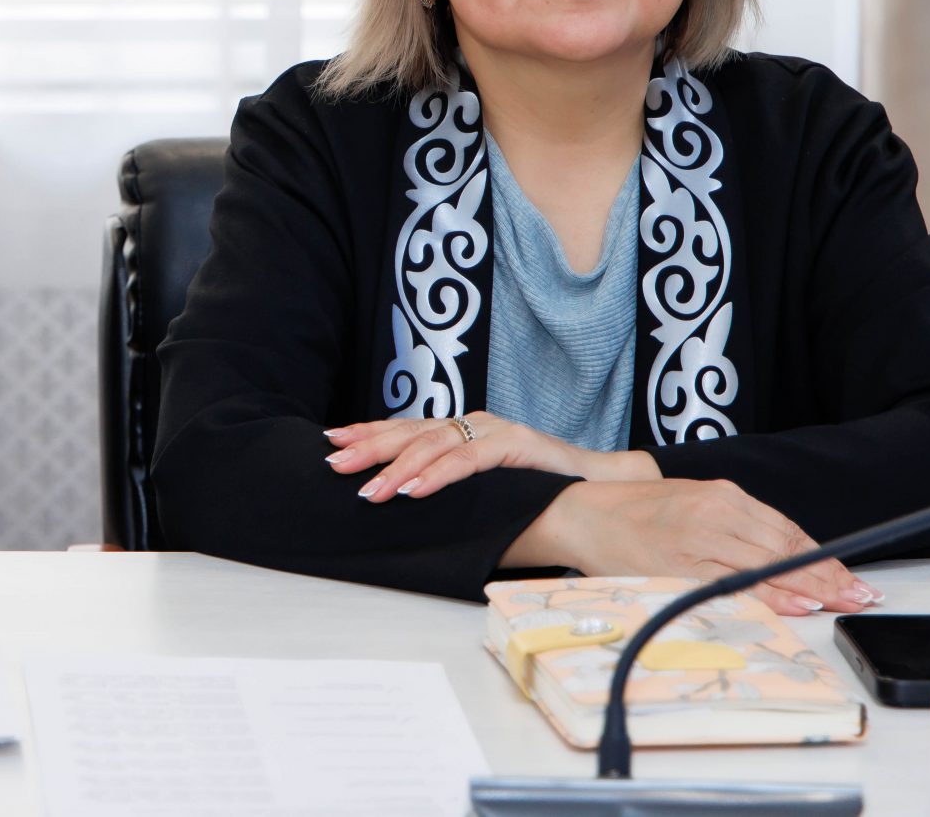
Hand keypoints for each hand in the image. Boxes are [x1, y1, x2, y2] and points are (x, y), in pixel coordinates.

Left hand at [323, 413, 659, 501]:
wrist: (598, 485)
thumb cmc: (538, 490)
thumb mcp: (484, 487)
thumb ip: (451, 487)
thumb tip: (402, 506)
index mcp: (462, 430)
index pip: (406, 428)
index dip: (368, 432)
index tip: (331, 440)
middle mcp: (473, 423)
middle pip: (411, 431)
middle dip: (369, 447)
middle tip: (334, 463)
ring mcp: (494, 430)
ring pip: (434, 444)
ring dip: (397, 467)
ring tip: (369, 489)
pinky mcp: (516, 445)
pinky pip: (468, 459)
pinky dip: (437, 474)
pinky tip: (412, 489)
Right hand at [505, 477, 882, 617]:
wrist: (580, 514)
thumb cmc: (635, 512)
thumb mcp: (690, 502)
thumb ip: (734, 523)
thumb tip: (783, 555)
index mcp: (720, 495)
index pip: (785, 531)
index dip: (823, 557)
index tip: (849, 577)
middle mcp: (714, 514)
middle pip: (784, 550)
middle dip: (826, 576)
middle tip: (859, 596)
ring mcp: (697, 542)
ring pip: (766, 568)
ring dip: (808, 589)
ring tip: (840, 603)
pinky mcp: (679, 569)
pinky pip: (734, 587)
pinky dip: (769, 598)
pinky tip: (795, 605)